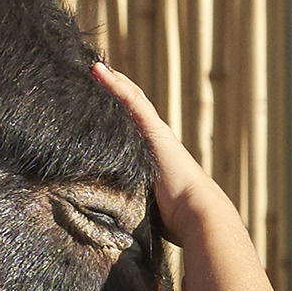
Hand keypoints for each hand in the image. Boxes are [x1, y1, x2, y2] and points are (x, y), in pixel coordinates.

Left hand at [92, 62, 218, 239]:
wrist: (199, 214)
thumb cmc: (179, 220)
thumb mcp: (149, 208)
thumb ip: (136, 206)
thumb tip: (119, 226)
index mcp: (155, 156)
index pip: (134, 128)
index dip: (119, 112)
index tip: (101, 99)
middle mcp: (157, 140)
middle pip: (133, 107)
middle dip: (115, 90)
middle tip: (93, 72)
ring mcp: (156, 133)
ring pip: (131, 99)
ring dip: (112, 80)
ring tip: (92, 65)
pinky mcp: (154, 131)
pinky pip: (131, 101)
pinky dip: (114, 84)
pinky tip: (97, 70)